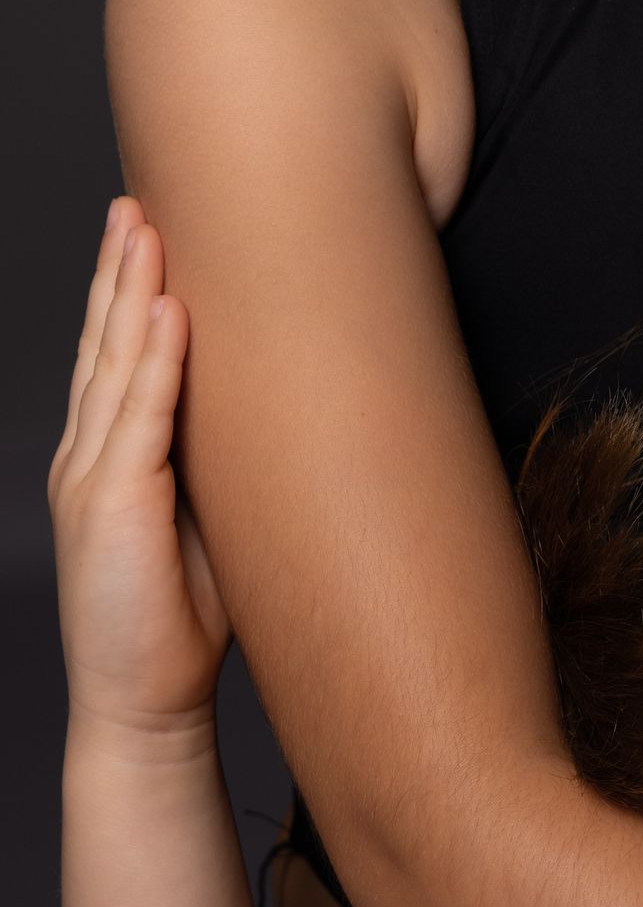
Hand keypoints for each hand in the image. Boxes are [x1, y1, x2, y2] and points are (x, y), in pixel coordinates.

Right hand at [50, 200, 229, 739]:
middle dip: (121, 270)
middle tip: (138, 201)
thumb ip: (226, 469)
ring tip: (147, 227)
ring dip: (130, 292)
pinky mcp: (109, 507)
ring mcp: (92, 480)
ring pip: (113, 366)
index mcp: (111, 462)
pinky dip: (154, 363)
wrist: (145, 706)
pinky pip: (137, 419)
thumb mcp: (213, 526)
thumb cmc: (183, 623)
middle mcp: (91, 459)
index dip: (130, 294)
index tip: (153, 231)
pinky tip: (169, 313)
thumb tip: (287, 419)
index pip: (118, 361)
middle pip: (105, 345)